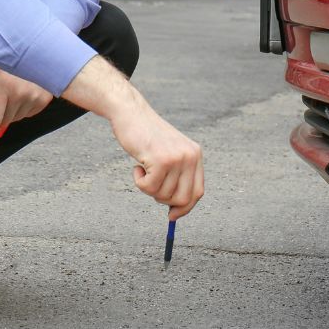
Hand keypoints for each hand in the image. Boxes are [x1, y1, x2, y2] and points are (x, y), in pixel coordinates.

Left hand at [0, 66, 52, 134]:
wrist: (37, 51)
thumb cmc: (11, 62)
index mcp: (4, 86)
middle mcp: (21, 94)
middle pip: (5, 121)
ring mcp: (34, 98)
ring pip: (17, 118)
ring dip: (12, 112)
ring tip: (14, 93)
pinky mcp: (44, 100)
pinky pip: (28, 114)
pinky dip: (24, 108)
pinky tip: (25, 94)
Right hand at [110, 100, 203, 219]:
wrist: (131, 113)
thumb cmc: (146, 136)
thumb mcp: (169, 153)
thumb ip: (177, 176)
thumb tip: (177, 211)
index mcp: (195, 155)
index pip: (197, 192)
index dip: (185, 207)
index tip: (172, 215)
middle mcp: (190, 156)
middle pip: (183, 199)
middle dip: (164, 200)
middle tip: (151, 184)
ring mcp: (177, 158)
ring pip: (163, 195)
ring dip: (148, 187)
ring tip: (143, 168)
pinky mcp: (161, 160)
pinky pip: (148, 188)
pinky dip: (139, 182)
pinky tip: (138, 166)